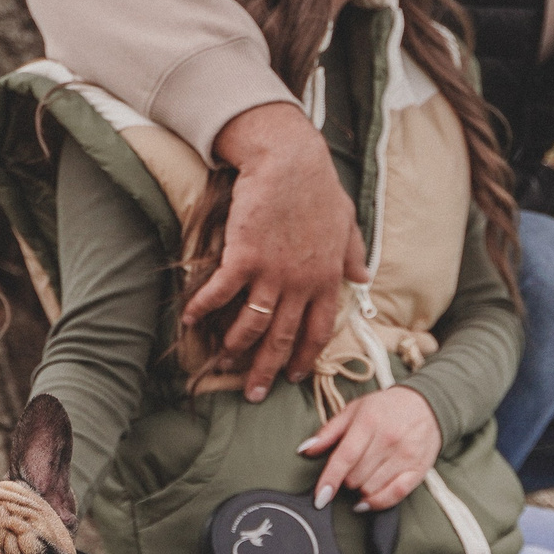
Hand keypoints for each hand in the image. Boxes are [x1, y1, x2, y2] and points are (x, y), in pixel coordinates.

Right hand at [189, 103, 368, 401]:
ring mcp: (272, 272)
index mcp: (327, 278)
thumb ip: (354, 252)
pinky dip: (203, 309)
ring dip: (236, 347)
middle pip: (284, 337)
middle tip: (254, 394)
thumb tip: (363, 275)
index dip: (305, 356)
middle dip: (267, 369)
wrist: (289, 159)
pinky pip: (221, 293)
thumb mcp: (347, 221)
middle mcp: (302, 283)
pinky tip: (190, 321)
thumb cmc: (318, 187)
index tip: (293, 376)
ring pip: (253, 323)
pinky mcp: (244, 257)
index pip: (319, 330)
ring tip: (224, 363)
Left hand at [298, 387, 441, 511]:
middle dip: (346, 478)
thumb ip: (328, 432)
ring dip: (361, 488)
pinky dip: (377, 502)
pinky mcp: (418, 469)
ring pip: (371, 488)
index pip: (345, 457)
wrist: (428, 404)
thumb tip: (305, 450)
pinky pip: (395, 495)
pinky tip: (367, 500)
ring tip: (364, 474)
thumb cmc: (385, 407)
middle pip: (356, 477)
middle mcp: (388, 439)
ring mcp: (405, 455)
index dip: (330, 479)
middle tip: (352, 468)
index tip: (320, 498)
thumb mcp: (354, 410)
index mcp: (369, 421)